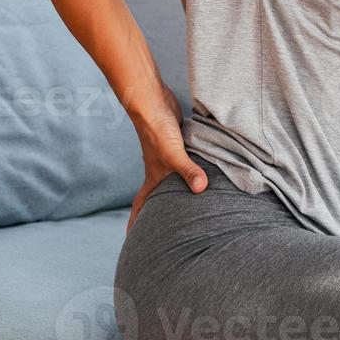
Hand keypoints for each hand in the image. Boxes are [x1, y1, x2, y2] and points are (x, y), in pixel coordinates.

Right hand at [126, 99, 206, 235]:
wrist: (152, 101)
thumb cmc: (157, 129)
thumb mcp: (174, 154)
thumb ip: (188, 171)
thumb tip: (201, 190)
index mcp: (154, 176)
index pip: (141, 204)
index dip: (136, 222)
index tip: (132, 237)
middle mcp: (160, 168)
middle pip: (159, 194)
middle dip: (162, 210)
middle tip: (170, 226)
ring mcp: (169, 155)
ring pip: (175, 177)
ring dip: (181, 186)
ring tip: (192, 200)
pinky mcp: (179, 142)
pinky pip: (187, 160)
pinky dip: (194, 166)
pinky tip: (207, 169)